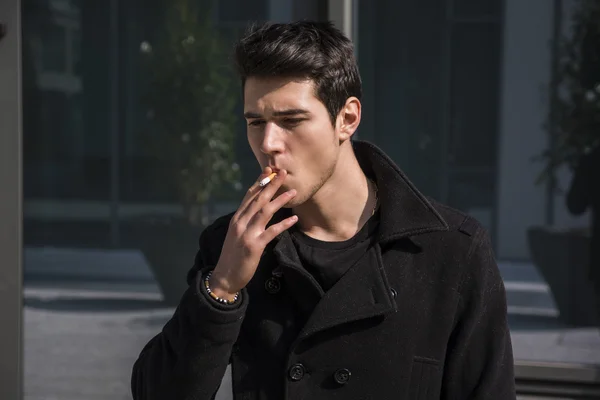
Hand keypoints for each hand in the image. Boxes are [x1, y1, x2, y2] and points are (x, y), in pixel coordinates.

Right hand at [209, 167, 297, 298]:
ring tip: (293, 192)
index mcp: (237, 219)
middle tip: (283, 172)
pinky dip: (283, 224)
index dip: (260, 182)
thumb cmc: (232, 256)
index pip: (249, 196)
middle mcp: (241, 222)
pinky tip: (293, 219)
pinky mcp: (254, 246)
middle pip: (258, 199)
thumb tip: (256, 210)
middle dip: (271, 184)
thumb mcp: (236, 234)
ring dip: (280, 200)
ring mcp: (247, 233)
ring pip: (265, 211)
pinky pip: (271, 232)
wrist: (225, 276)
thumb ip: (245, 221)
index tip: (270, 170)